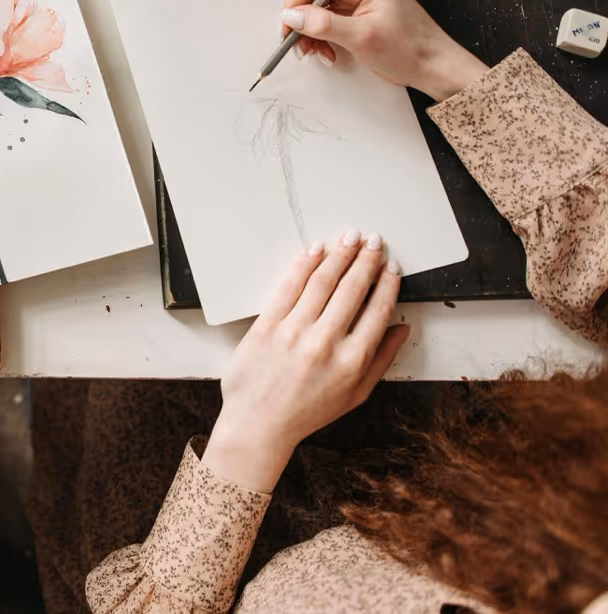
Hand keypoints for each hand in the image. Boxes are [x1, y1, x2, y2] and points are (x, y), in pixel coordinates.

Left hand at [202, 230, 409, 492]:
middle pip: (351, 290)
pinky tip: (315, 251)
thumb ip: (382, 359)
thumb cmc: (307, 411)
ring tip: (350, 237)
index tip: (392, 266)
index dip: (387, 283)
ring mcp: (293, 333)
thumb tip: (402, 327)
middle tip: (374, 241)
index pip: (377, 310)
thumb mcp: (355, 394)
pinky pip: (288, 288)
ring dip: (339, 255)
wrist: (258, 424)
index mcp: (351, 362)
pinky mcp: (266, 327)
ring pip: (321, 283)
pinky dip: (303, 265)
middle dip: (366, 260)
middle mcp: (324, 344)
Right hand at [281, 0, 487, 100]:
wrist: (433, 66)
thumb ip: (323, 24)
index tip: (286, 26)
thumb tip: (292, 16)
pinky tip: (327, 52)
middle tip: (298, 45)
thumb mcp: (361, 36)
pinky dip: (322, 38)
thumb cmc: (410, 48)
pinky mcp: (358, 14)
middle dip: (303, 22)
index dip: (296, 3)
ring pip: (318, 11)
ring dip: (311, 34)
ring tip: (317, 53)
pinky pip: (328, 22)